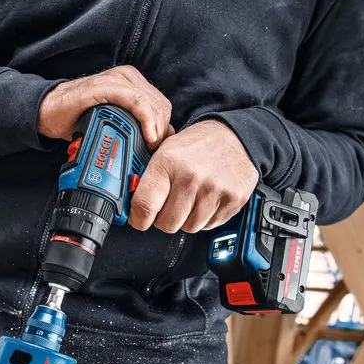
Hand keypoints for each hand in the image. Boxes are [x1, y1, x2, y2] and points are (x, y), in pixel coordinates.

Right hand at [38, 66, 173, 150]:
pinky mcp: (105, 86)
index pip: (162, 106)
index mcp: (132, 84)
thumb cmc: (78, 119)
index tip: (157, 151)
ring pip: (152, 103)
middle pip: (161, 106)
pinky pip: (135, 101)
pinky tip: (146, 136)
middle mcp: (127, 78)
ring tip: (147, 147)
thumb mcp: (112, 123)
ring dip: (156, 128)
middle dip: (161, 132)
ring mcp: (116, 80)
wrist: (48, 112)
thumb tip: (155, 146)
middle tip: (151, 152)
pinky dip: (146, 119)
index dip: (164, 130)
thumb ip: (132, 128)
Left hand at [129, 120, 257, 232]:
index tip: (139, 219)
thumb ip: (147, 179)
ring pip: (189, 227)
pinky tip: (206, 199)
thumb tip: (130, 205)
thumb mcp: (164, 151)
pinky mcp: (233, 199)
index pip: (144, 206)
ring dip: (186, 219)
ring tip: (191, 198)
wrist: (234, 135)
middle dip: (164, 219)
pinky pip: (210, 226)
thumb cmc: (195, 146)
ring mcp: (214, 189)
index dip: (138, 219)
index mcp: (167, 163)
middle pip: (167, 224)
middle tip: (169, 205)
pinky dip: (206, 218)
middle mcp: (191, 177)